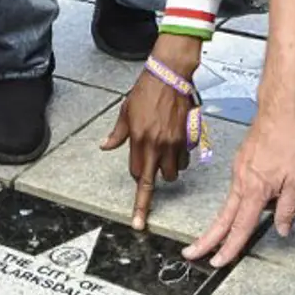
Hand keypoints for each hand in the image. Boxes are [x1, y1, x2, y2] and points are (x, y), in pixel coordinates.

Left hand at [99, 35, 200, 229]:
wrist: (170, 74)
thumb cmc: (146, 90)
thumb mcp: (125, 111)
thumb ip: (118, 133)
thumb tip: (106, 145)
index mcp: (139, 140)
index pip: (138, 177)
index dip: (137, 188)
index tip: (139, 219)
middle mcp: (158, 143)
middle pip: (159, 178)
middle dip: (155, 176)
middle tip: (152, 162)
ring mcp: (175, 140)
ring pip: (175, 169)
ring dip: (170, 165)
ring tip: (165, 147)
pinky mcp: (189, 135)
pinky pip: (187, 155)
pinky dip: (182, 153)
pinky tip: (176, 137)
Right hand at [183, 110, 294, 266]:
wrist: (278, 115)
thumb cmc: (289, 143)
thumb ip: (288, 208)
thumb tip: (282, 230)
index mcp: (255, 190)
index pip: (240, 227)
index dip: (229, 247)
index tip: (216, 262)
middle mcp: (241, 183)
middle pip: (222, 219)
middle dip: (206, 240)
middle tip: (192, 254)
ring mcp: (238, 173)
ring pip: (229, 205)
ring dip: (223, 223)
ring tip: (219, 237)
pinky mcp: (239, 165)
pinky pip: (238, 190)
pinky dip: (239, 202)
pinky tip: (254, 200)